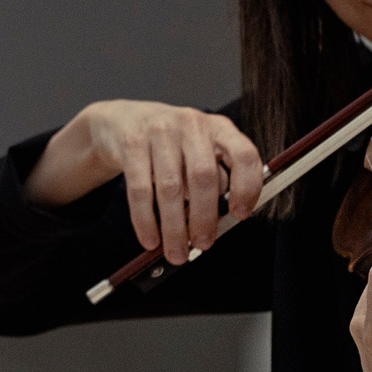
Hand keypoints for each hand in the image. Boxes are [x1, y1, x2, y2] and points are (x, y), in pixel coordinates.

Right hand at [28, 100, 264, 264]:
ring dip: (174, 228)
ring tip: (176, 251)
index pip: (244, 155)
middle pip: (203, 176)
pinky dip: (145, 221)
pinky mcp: (131, 143)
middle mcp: (192, 124)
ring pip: (171, 188)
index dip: (247, 187)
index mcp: (218, 128)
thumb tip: (222, 221)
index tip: (240, 214)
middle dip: (204, 218)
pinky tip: (150, 238)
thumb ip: (215, 179)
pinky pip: (140, 190)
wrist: (124, 120)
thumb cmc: (171, 144)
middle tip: (203, 244)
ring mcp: (160, 131)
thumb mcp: (199, 151)